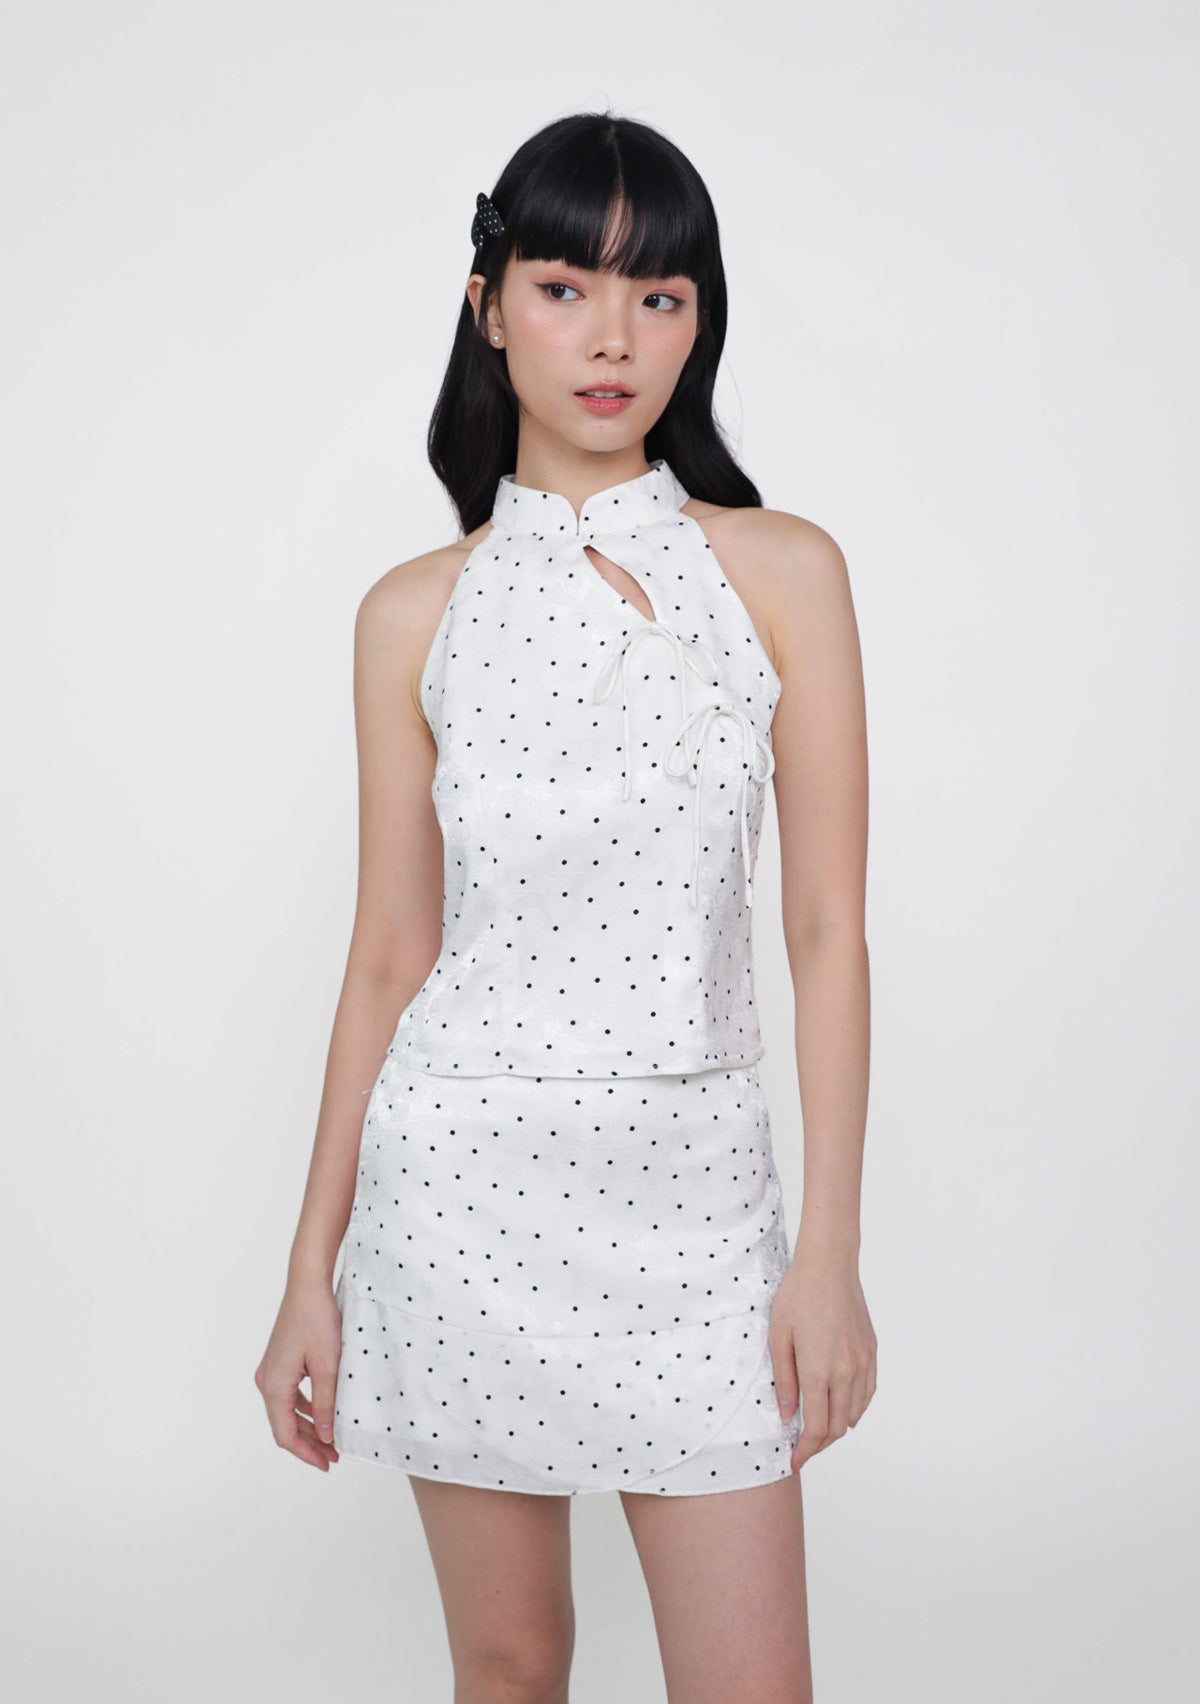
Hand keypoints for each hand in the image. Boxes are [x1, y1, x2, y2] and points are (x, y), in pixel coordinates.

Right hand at [254, 1277, 343, 1470]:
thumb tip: (327, 1436)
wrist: (308, 1284)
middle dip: (310, 1443)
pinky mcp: (280, 1361)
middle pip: (285, 1425)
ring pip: (288, 1411)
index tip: (328, 1464)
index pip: (285, 1435)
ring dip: (309, 1427)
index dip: (306, 1453)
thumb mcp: (328, 1365)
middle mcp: (267, 1381)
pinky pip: (290, 1395)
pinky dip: (306, 1409)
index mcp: (274, 1386)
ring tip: (332, 1440)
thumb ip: (327, 1403)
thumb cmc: (318, 1319)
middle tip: (335, 1457)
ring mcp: (271, 1371)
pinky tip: (325, 1414)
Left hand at [767, 1248, 876, 1471]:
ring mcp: (862, 1363)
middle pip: (837, 1427)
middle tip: (803, 1449)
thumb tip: (787, 1415)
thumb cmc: (798, 1296)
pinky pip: (867, 1393)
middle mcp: (846, 1372)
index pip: (816, 1428)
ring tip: (819, 1431)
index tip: (795, 1460)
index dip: (805, 1450)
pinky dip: (855, 1409)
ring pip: (854, 1413)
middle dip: (820, 1444)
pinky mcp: (871, 1352)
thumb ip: (784, 1380)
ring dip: (837, 1428)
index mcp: (819, 1370)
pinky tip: (842, 1408)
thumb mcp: (778, 1337)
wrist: (829, 1266)